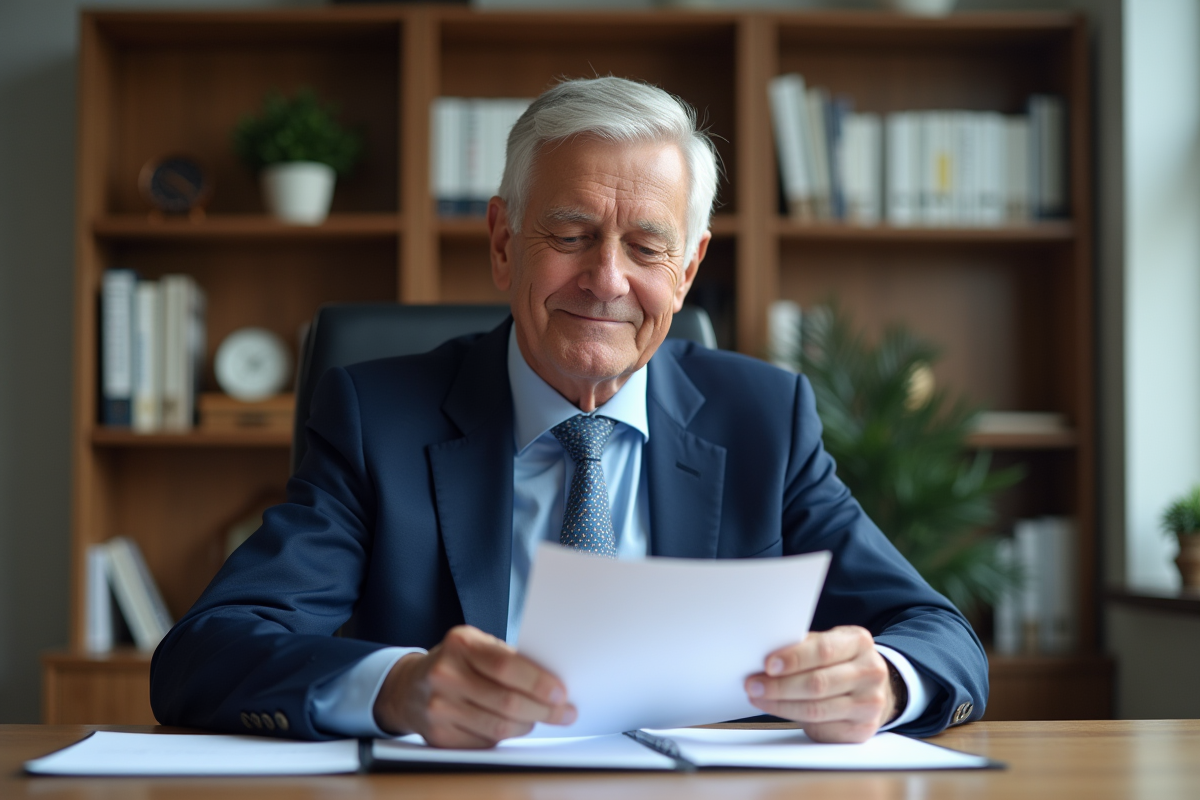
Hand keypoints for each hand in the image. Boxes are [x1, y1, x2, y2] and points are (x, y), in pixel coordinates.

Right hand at [373, 625, 576, 747]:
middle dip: (544, 710)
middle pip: (506, 701)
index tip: (561, 692)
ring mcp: (439, 707)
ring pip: (499, 727)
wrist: (408, 686)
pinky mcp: (439, 735)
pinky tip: (512, 726)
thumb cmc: (454, 661)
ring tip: (540, 718)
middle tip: (564, 712)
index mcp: (460, 644)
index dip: (538, 682)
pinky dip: (505, 737)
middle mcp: (445, 674)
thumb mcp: (475, 644)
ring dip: (527, 725)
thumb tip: (551, 680)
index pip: (506, 665)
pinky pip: (485, 742)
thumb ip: (506, 657)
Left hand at [744, 625, 895, 742]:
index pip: (823, 650)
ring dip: (781, 704)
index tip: (768, 664)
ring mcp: (869, 703)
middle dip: (780, 685)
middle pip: (818, 683)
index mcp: (859, 642)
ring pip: (816, 708)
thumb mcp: (830, 643)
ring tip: (759, 697)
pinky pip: (821, 726)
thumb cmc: (840, 661)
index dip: (793, 658)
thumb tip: (766, 655)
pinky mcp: (863, 729)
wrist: (872, 687)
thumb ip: (805, 647)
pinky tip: (778, 709)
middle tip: (753, 685)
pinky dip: (794, 718)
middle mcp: (870, 672)